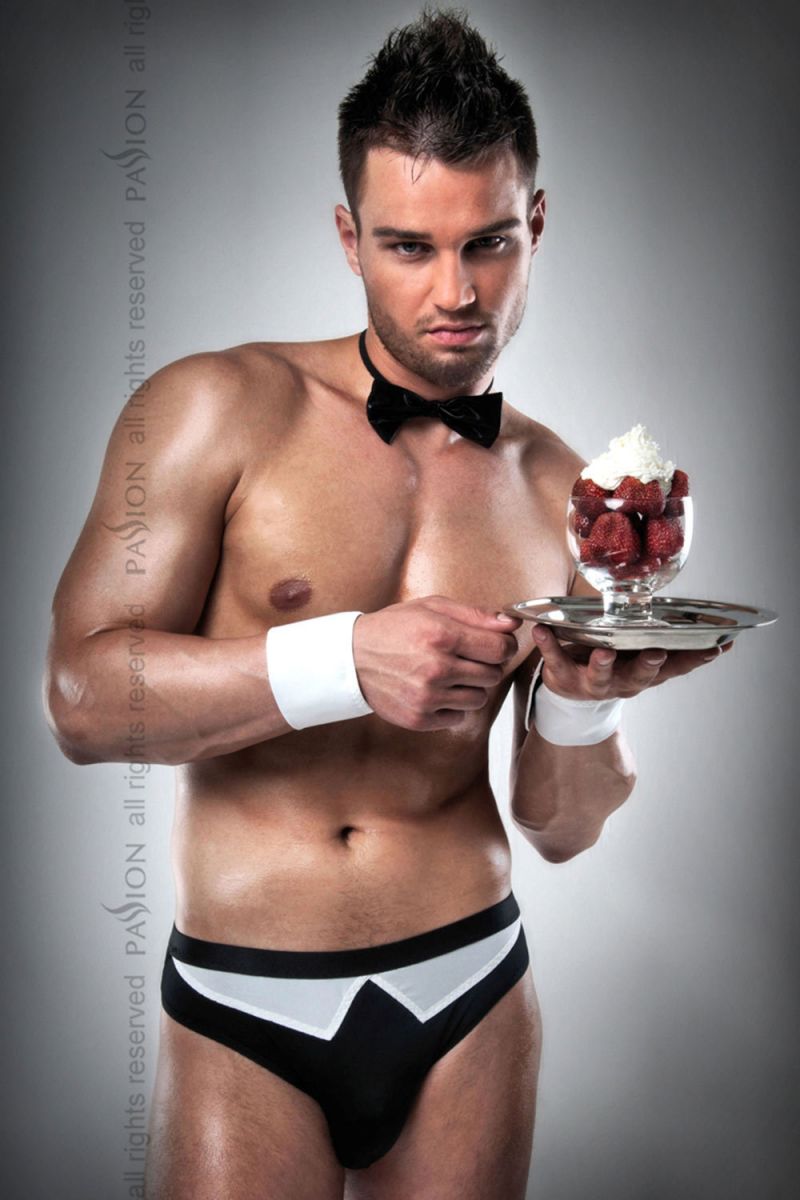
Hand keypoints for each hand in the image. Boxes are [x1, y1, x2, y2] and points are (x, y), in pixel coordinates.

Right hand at [353, 596, 521, 730]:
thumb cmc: (393, 629)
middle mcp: (436, 668)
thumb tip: (511, 623)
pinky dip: (452, 706)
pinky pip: (458, 717)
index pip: (500, 648)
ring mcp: (427, 697)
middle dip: (485, 665)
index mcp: (441, 635)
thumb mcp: (432, 608)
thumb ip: (475, 614)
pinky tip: (435, 690)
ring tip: (448, 674)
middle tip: (465, 657)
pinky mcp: (419, 718)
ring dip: (470, 687)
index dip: (503, 645)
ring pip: (478, 699)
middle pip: (493, 675)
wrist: (351, 659)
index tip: (494, 644)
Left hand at [532, 623, 732, 701]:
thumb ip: (674, 648)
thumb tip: (723, 635)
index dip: (696, 658)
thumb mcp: (644, 658)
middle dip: (648, 665)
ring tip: (602, 651)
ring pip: (599, 676)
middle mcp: (621, 682)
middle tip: (656, 653)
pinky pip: (554, 659)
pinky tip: (540, 629)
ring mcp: (591, 682)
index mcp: (644, 674)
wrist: (571, 697)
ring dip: (602, 664)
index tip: (716, 646)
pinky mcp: (562, 676)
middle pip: (639, 676)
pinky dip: (547, 645)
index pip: (676, 667)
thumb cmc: (615, 665)